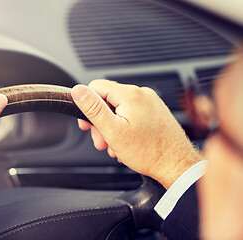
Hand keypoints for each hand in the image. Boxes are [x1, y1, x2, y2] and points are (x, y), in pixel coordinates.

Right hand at [71, 80, 201, 188]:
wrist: (176, 165)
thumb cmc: (149, 152)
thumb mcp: (113, 131)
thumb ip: (93, 109)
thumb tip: (78, 90)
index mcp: (130, 95)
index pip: (96, 87)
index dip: (86, 105)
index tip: (86, 123)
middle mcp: (142, 94)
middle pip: (108, 100)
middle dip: (100, 122)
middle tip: (102, 141)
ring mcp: (150, 103)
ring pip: (119, 110)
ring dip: (112, 129)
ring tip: (115, 146)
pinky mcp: (155, 113)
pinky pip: (131, 115)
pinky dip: (124, 129)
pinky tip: (126, 145)